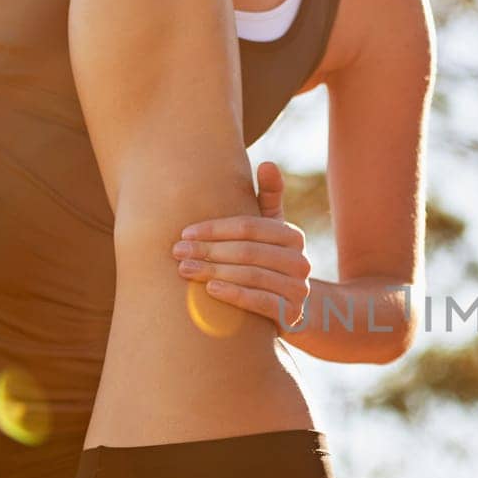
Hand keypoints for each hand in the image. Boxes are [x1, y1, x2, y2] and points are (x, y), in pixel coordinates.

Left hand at [174, 162, 311, 328]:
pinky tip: (210, 289)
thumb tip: (268, 163)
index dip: (215, 229)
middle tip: (177, 251)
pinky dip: (234, 294)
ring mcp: (299, 289)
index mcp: (292, 236)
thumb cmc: (267, 262)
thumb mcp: (269, 231)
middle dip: (208, 251)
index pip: (249, 227)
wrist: (288, 307)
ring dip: (214, 271)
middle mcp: (301, 261)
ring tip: (184, 270)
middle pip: (247, 251)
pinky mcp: (292, 314)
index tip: (185, 232)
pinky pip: (260, 301)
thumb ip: (268, 198)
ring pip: (252, 275)